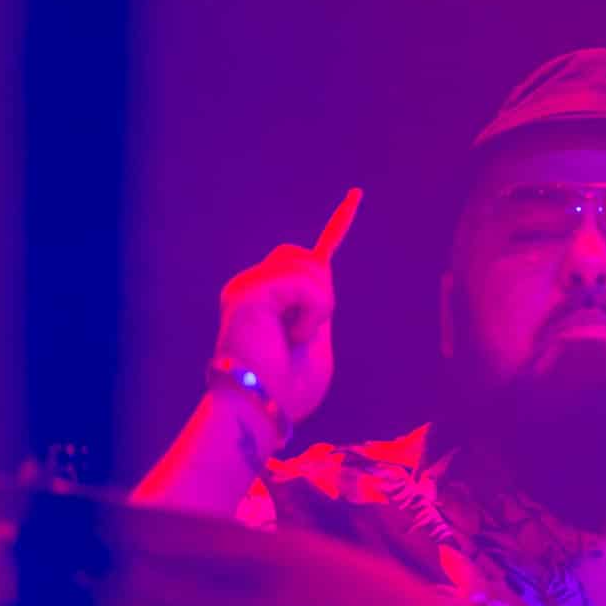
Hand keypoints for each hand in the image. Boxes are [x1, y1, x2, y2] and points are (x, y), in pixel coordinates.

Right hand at [213, 188, 360, 429]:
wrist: (259, 409)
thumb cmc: (287, 390)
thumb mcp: (317, 345)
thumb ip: (320, 311)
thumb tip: (322, 279)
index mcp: (271, 299)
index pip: (306, 257)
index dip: (338, 225)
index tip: (357, 196)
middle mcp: (255, 286)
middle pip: (310, 258)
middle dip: (322, 296)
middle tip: (304, 335)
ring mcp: (248, 285)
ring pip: (308, 266)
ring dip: (317, 306)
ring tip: (296, 337)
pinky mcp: (249, 290)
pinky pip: (304, 284)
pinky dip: (311, 312)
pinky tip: (292, 334)